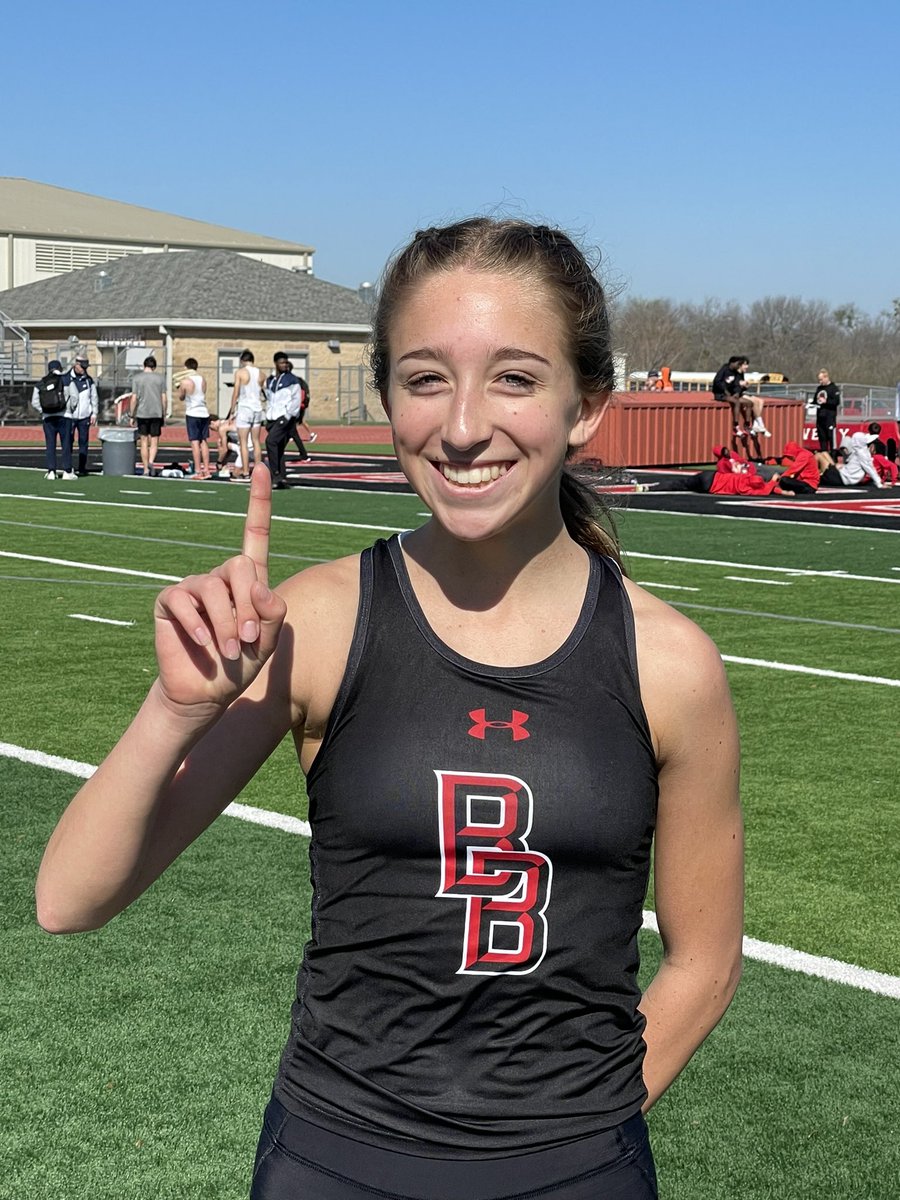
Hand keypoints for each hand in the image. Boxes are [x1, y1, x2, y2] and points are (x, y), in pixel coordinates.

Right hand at [153, 465, 287, 715]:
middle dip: (248, 605)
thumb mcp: (267, 642)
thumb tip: (261, 586)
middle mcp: (221, 577)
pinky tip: (204, 644)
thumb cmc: (240, 664)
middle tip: (249, 640)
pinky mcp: (170, 602)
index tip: (260, 469)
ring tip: (231, 652)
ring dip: (226, 624)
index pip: (255, 535)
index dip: (258, 502)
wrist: (207, 692)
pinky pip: (184, 600)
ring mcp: (193, 586)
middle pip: (238, 566)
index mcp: (249, 581)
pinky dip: (199, 625)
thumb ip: (273, 614)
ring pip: (213, 588)